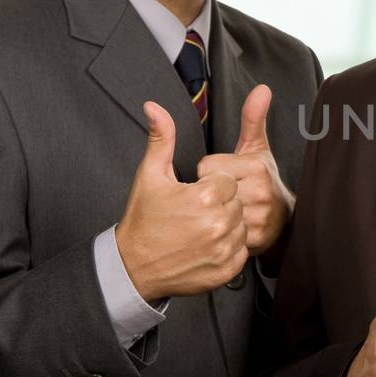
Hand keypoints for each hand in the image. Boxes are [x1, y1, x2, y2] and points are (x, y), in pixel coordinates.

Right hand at [117, 101, 247, 300]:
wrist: (134, 266)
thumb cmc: (143, 219)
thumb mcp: (150, 175)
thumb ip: (160, 138)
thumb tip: (154, 107)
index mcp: (205, 196)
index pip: (227, 180)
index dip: (210, 186)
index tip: (192, 195)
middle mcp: (218, 223)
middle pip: (236, 202)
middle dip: (219, 205)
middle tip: (193, 213)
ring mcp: (223, 249)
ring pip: (241, 225)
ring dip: (225, 226)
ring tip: (198, 229)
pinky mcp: (226, 269)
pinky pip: (241, 250)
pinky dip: (228, 248)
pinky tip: (204, 246)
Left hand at [196, 84, 294, 254]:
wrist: (284, 220)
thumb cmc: (263, 180)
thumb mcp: (257, 148)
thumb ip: (253, 119)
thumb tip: (262, 88)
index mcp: (256, 167)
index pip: (206, 166)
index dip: (208, 172)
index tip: (223, 176)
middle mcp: (260, 192)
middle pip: (207, 189)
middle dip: (208, 193)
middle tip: (223, 195)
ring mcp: (258, 217)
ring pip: (211, 211)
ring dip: (211, 212)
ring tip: (226, 210)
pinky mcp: (253, 239)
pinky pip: (217, 231)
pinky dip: (217, 231)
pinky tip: (228, 226)